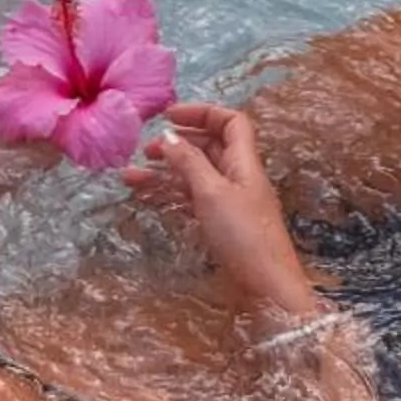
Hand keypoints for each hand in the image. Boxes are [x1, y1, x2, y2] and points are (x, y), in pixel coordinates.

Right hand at [123, 101, 320, 315]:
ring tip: (132, 175)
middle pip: (210, 147)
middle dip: (178, 143)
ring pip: (197, 175)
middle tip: (145, 150)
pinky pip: (193, 199)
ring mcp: (231, 202)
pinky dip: (172, 194)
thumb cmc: (243, 236)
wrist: (267, 287)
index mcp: (244, 162)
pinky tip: (146, 197)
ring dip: (167, 171)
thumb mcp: (212, 193)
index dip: (203, 113)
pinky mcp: (222, 225)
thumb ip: (190, 163)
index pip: (231, 122)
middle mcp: (239, 177)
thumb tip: (168, 135)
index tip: (169, 117)